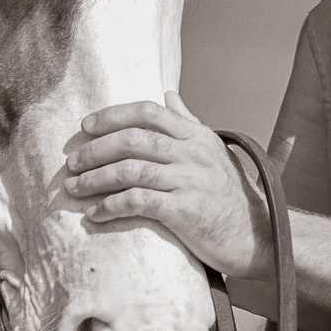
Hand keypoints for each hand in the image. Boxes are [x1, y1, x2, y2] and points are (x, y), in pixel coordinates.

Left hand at [66, 92, 272, 278]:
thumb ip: (189, 123)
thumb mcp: (214, 152)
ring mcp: (190, 181)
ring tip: (74, 188)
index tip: (86, 126)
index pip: (148, 112)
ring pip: (130, 170)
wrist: (259, 237)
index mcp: (197, 136)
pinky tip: (95, 214)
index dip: (113, 115)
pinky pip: (138, 202)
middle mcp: (193, 153)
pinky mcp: (186, 211)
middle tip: (71, 163)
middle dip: (95, 150)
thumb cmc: (231, 197)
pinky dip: (111, 206)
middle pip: (133, 139)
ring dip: (95, 179)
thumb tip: (169, 93)